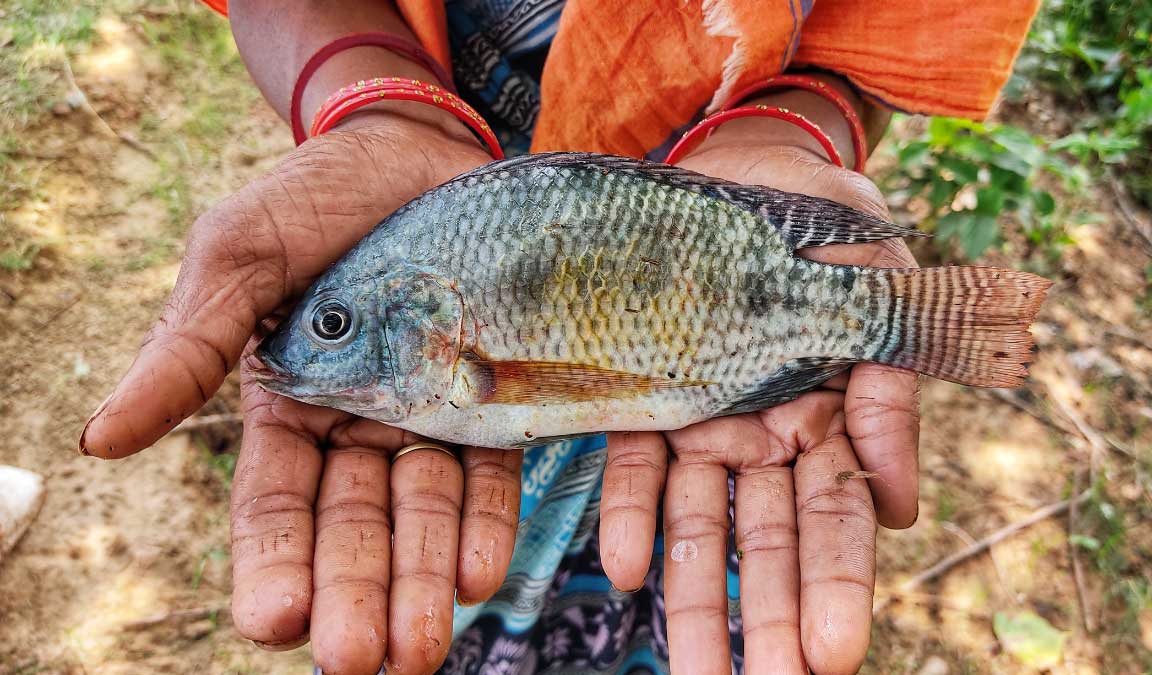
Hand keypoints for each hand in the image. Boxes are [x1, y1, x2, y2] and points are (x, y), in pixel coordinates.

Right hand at [79, 114, 522, 673]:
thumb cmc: (310, 196)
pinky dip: (486, 519)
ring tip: (428, 641)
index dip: (274, 563)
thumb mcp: (236, 259)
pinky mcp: (495, 390)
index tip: (273, 623)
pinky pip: (491, 467)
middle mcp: (358, 422)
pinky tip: (485, 570)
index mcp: (285, 404)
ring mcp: (429, 412)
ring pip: (423, 512)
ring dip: (424, 579)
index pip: (274, 505)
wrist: (411, 147)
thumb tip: (99, 441)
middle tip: (364, 661)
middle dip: (357, 593)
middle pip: (354, 526)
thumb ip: (188, 349)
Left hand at [599, 143, 919, 673]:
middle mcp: (765, 434)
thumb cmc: (824, 220)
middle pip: (767, 544)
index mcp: (832, 417)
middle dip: (766, 619)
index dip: (839, 586)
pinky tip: (624, 567)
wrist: (743, 165)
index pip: (838, 520)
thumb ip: (891, 390)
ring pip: (700, 523)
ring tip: (688, 671)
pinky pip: (636, 461)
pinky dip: (632, 512)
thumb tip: (903, 511)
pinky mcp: (642, 390)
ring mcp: (702, 419)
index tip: (834, 656)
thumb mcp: (875, 283)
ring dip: (694, 598)